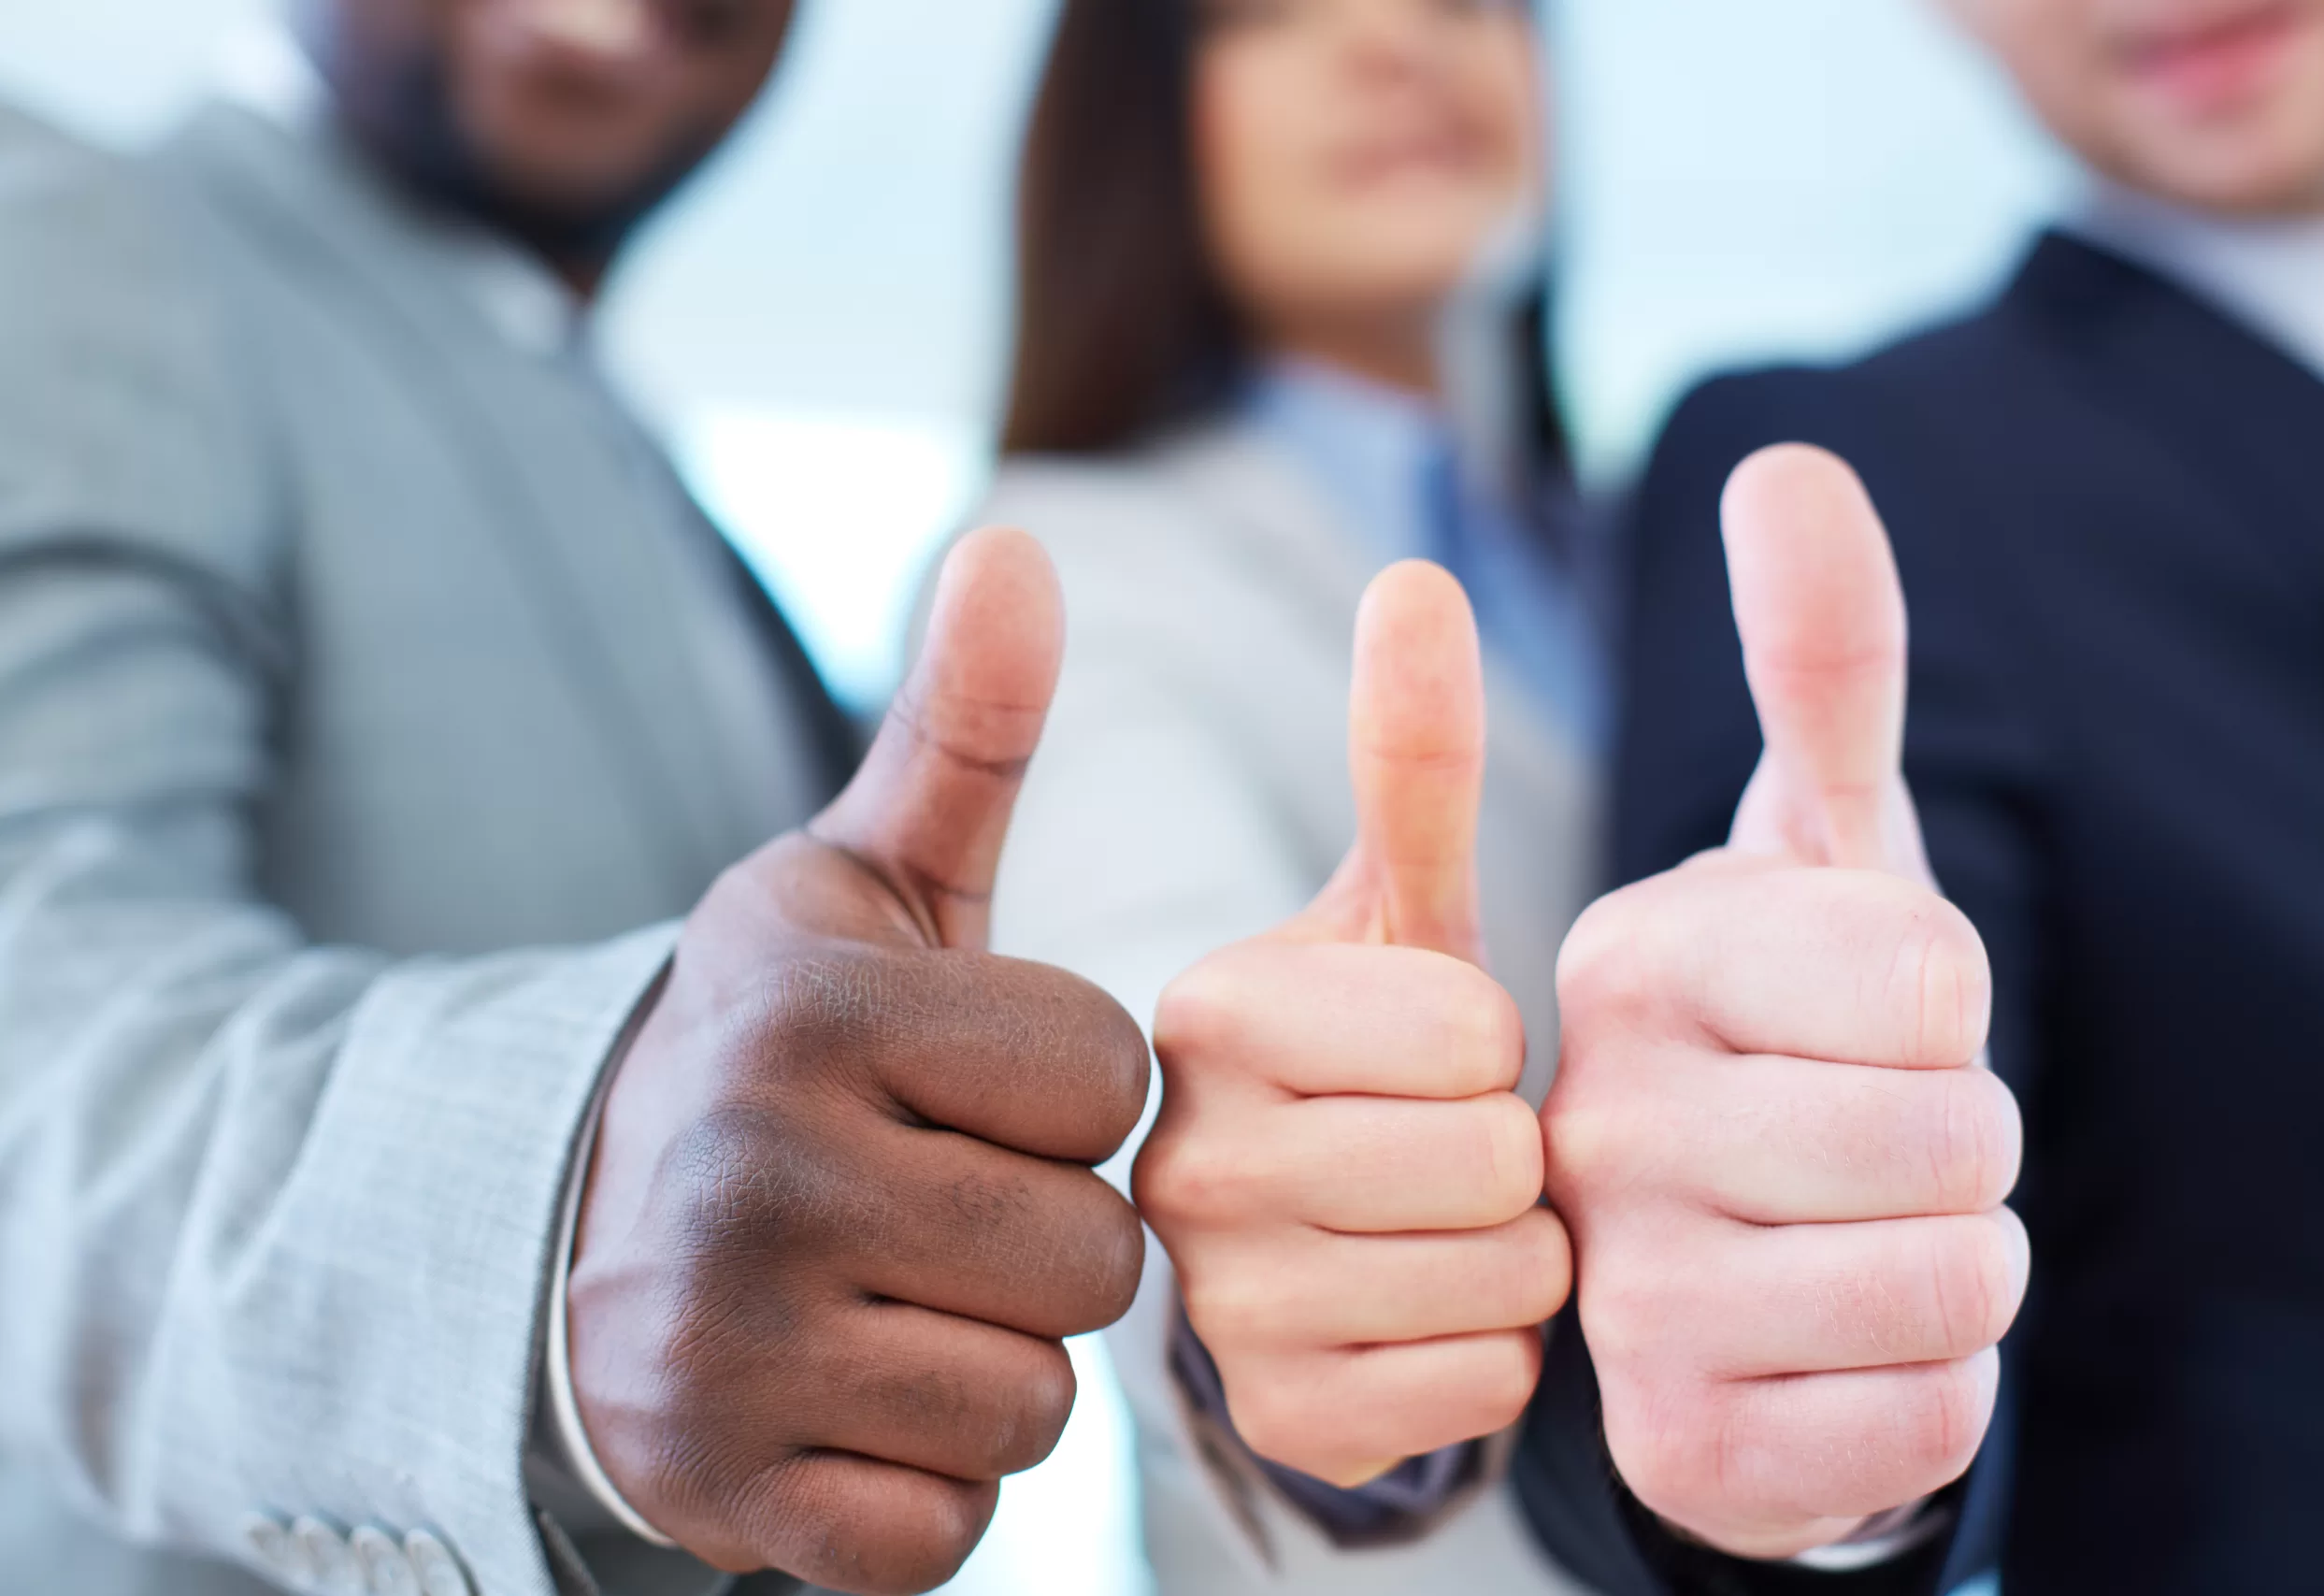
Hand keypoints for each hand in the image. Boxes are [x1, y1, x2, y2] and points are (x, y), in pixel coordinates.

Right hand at [564, 529, 1149, 1594]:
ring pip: (1037, 1399)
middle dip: (1049, 1234)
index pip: (1112, 1077)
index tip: (975, 1086)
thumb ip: (963, 730)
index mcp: (804, 1009)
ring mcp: (721, 1352)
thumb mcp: (858, 885)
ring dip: (995, 1358)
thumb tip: (1018, 540)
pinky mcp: (720, 1496)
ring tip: (894, 1294)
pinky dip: (926, 1478)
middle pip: (1095, 1254)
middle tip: (938, 1201)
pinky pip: (951, 1526)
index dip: (1071, 1091)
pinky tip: (851, 1394)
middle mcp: (745, 1173)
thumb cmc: (783, 1050)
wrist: (581, 1230)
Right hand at [1134, 562, 1572, 1489]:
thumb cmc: (1355, 1059)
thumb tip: (1417, 575)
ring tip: (1429, 1225)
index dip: (1489, 1043)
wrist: (1286, 1244)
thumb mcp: (1383, 914)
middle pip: (1493, 1162)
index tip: (1422, 1052)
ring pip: (1503, 1279)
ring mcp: (1215, 1308)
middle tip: (1433, 1146)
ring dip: (1510, 1256)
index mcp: (1206, 1010)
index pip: (1474, 1032)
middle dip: (1505, 1153)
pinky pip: (1485, 1390)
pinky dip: (1488, 1353)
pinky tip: (1415, 1313)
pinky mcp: (1275, 1421)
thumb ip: (1407, 755)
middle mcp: (1182, 1160)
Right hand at [1542, 447, 2027, 1558]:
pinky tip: (1819, 1356)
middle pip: (1957, 1138)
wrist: (1681, 1282)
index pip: (1926, 977)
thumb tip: (1788, 462)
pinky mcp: (1671, 1447)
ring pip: (1957, 1286)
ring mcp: (1611, 1299)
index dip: (1945, 1007)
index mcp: (1614, 963)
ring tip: (1844, 1241)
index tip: (1846, 1021)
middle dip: (1962, 1145)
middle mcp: (1572, 1125)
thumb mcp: (1798, 861)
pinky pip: (1927, 1421)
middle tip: (1853, 1142)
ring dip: (1957, 1266)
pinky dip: (1925, 1395)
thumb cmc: (1762, 1046)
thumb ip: (1813, 667)